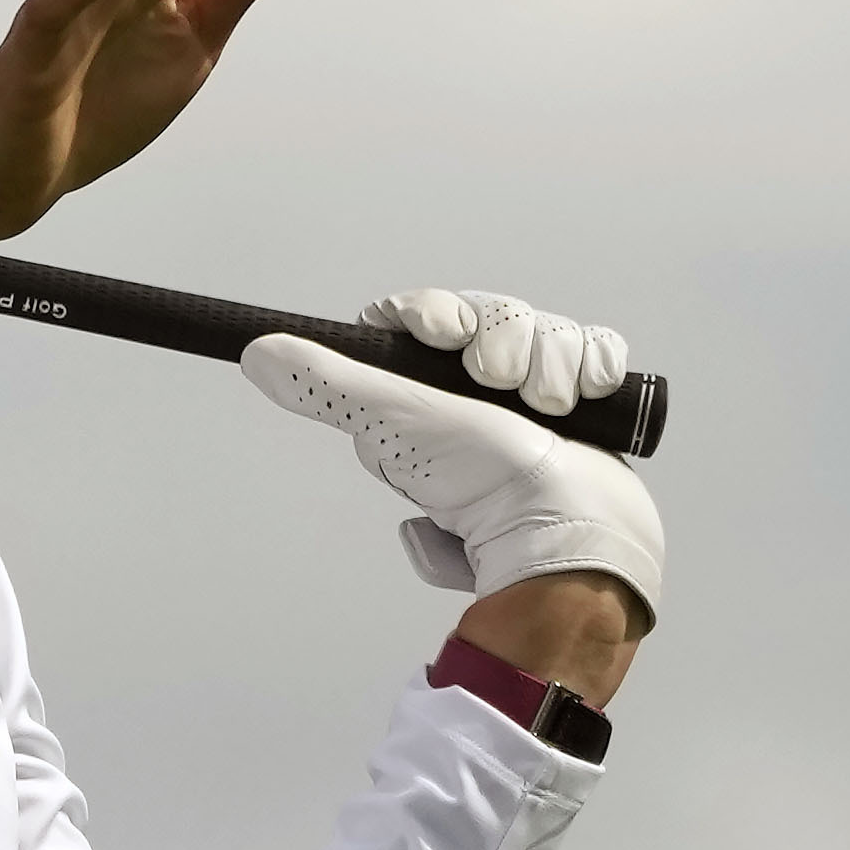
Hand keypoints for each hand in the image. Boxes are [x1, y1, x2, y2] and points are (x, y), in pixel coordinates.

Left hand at [242, 313, 665, 643]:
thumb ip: (328, 387)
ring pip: (544, 327)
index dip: (438, 315)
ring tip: (547, 411)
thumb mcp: (392, 428)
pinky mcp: (587, 400)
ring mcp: (534, 395)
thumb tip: (257, 354)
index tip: (444, 335)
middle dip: (501, 344)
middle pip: (492, 313)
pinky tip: (580, 402)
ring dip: (547, 364)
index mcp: (424, 392)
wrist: (575, 536)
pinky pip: (593, 346)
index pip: (427, 317)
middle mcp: (476, 392)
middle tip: (498, 387)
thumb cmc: (482, 490)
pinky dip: (591, 368)